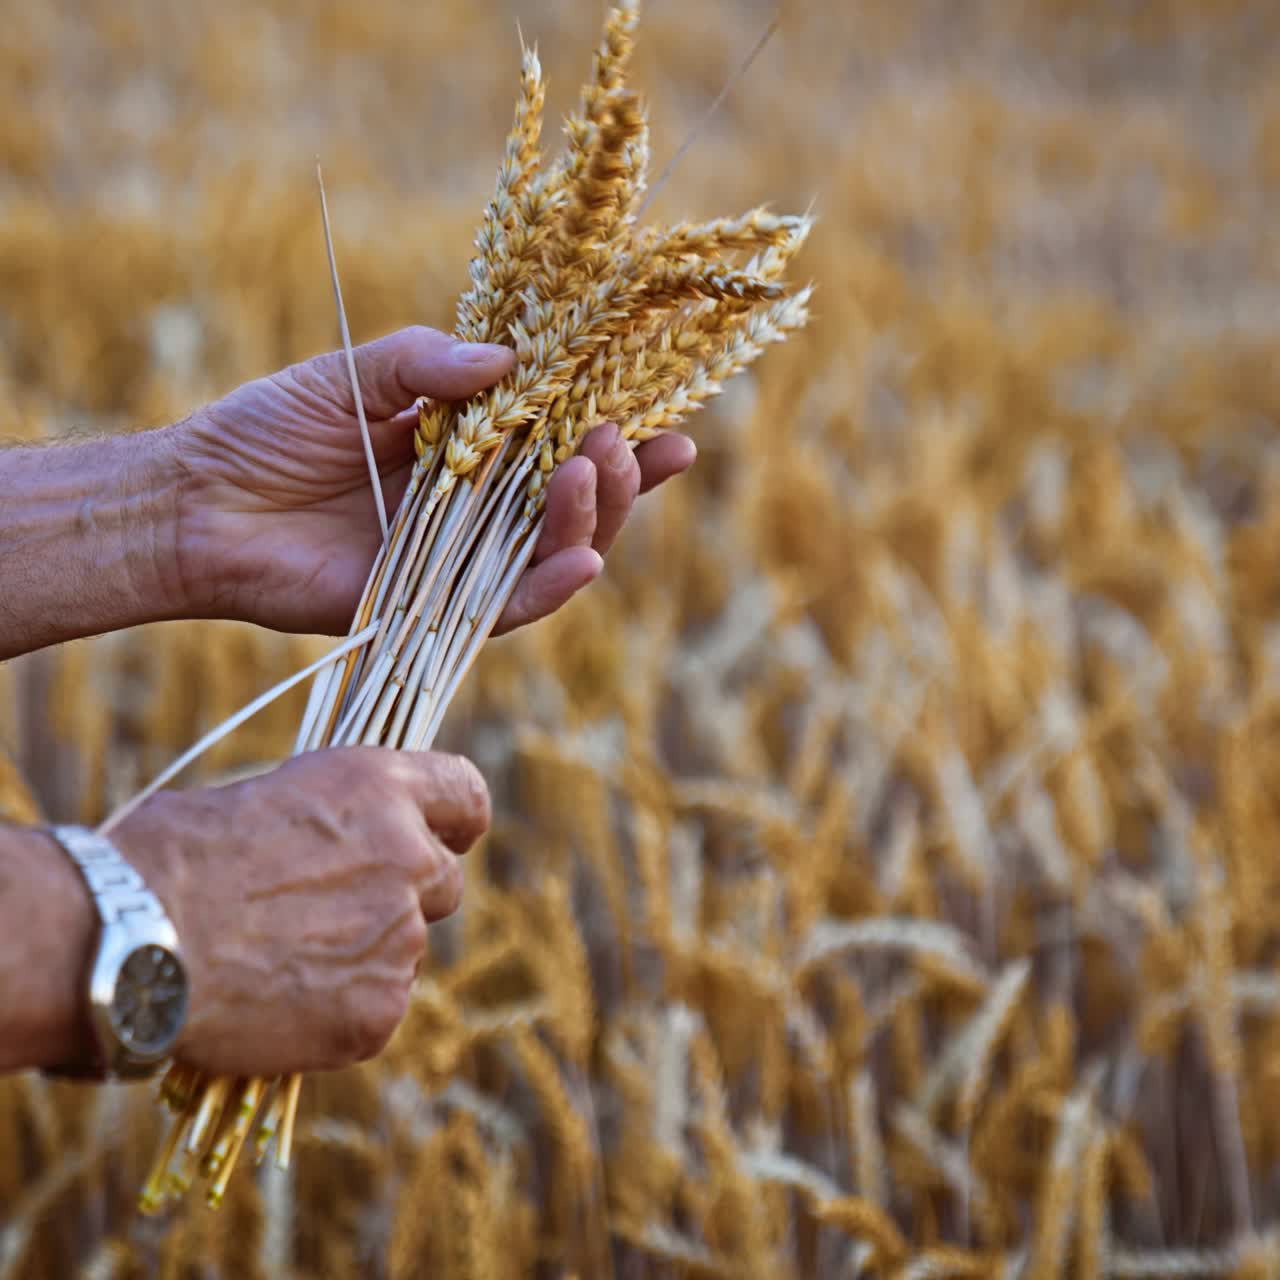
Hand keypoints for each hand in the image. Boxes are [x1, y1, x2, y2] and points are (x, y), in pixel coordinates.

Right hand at [111, 747, 488, 1075]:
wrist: (130, 939)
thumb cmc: (171, 856)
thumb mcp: (265, 799)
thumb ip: (331, 824)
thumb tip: (337, 844)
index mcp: (379, 788)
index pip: (466, 796)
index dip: (456, 820)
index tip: (448, 835)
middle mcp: (408, 857)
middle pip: (444, 883)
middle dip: (404, 897)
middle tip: (336, 915)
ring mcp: (400, 939)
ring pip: (405, 950)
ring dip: (362, 956)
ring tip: (278, 962)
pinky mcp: (378, 1012)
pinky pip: (376, 1009)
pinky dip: (338, 1012)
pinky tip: (275, 1005)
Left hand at [173, 327, 695, 634]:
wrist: (199, 506)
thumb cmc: (267, 433)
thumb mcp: (351, 376)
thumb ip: (427, 365)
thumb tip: (512, 360)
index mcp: (467, 451)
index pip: (560, 443)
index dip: (619, 433)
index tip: (671, 417)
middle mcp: (477, 510)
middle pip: (574, 503)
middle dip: (617, 475)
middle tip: (620, 440)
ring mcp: (461, 562)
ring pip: (555, 555)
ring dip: (592, 520)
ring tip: (600, 470)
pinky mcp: (435, 611)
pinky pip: (509, 608)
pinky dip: (550, 588)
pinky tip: (585, 559)